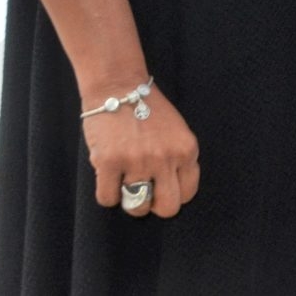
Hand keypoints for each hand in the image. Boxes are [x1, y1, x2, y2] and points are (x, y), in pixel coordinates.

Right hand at [82, 82, 198, 217]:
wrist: (118, 87)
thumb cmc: (148, 110)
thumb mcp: (177, 132)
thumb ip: (178, 159)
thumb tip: (172, 191)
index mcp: (187, 150)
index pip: (188, 193)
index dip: (173, 195)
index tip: (162, 188)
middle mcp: (165, 158)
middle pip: (167, 208)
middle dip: (154, 205)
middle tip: (144, 193)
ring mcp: (137, 162)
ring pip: (136, 207)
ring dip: (128, 199)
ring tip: (124, 181)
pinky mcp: (109, 162)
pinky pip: (108, 199)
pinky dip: (107, 193)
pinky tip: (109, 176)